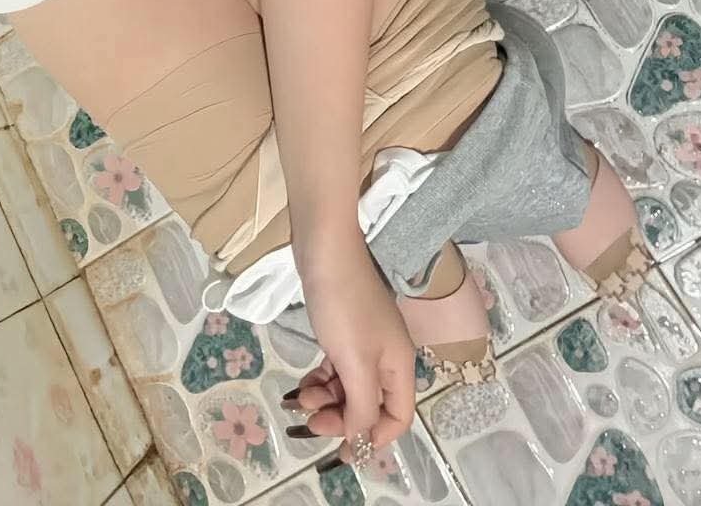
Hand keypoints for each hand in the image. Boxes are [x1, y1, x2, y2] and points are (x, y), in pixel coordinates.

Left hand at [289, 240, 415, 463]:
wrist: (325, 250)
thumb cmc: (344, 306)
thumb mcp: (354, 362)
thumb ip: (362, 406)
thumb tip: (360, 440)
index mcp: (399, 366)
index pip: (397, 418)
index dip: (372, 439)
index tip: (341, 450)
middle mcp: (387, 358)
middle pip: (370, 406)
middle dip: (341, 419)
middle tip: (310, 420)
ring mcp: (365, 343)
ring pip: (349, 389)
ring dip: (326, 400)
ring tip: (301, 396)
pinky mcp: (343, 332)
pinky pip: (336, 370)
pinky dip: (320, 381)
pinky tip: (302, 383)